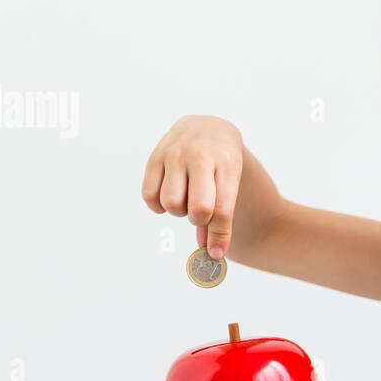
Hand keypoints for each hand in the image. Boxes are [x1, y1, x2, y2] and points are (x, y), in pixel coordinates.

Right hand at [142, 115, 283, 263]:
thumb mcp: (230, 182)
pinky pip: (149, 195)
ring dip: (179, 211)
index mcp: (227, 163)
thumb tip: (211, 253)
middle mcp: (200, 156)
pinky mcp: (155, 157)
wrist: (207, 127)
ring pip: (172, 203)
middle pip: (198, 209)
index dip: (219, 237)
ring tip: (186, 199)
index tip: (215, 253)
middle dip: (200, 220)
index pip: (223, 209)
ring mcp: (175, 154)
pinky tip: (170, 196)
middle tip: (201, 212)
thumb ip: (220, 217)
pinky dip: (159, 206)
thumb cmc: (222, 163)